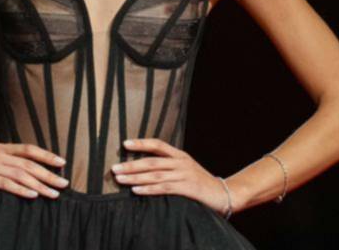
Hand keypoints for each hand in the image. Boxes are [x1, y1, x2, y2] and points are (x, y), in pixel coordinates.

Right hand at [0, 142, 68, 201]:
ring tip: (53, 193)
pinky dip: (21, 189)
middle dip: (48, 174)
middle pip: (28, 163)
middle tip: (64, 184)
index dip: (46, 155)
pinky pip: (5, 184)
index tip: (62, 163)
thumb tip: (38, 174)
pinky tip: (32, 195)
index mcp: (2, 148)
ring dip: (39, 184)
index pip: (29, 149)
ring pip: (20, 174)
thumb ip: (11, 166)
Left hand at [112, 138, 232, 214]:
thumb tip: (146, 165)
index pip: (158, 144)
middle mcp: (181, 162)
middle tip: (114, 168)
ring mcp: (184, 175)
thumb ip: (169, 165)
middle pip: (151, 161)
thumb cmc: (200, 182)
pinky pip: (163, 188)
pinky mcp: (187, 188)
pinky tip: (136, 191)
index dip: (141, 143)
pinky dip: (148, 189)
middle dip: (131, 164)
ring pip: (155, 175)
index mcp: (180, 155)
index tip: (125, 144)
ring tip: (120, 179)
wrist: (224, 193)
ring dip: (135, 177)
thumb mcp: (186, 169)